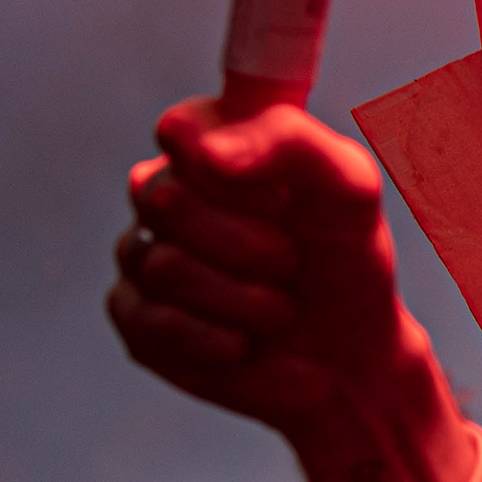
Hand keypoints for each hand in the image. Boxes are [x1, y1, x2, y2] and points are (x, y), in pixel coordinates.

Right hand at [111, 100, 418, 429]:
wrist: (347, 352)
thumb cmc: (344, 256)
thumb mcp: (347, 188)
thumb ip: (289, 143)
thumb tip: (206, 151)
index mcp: (213, 144)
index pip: (181, 128)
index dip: (230, 166)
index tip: (281, 197)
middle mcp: (165, 192)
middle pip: (168, 200)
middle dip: (250, 244)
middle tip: (292, 262)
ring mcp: (141, 253)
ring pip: (163, 266)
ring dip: (244, 299)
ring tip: (282, 310)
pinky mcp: (133, 316)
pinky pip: (154, 324)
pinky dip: (218, 340)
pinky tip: (247, 343)